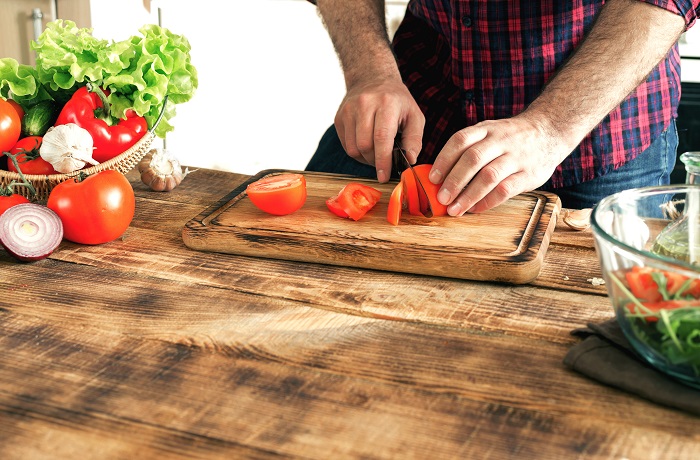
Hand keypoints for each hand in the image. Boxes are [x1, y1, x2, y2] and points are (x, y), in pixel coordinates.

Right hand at [334, 74, 424, 182]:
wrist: (372, 78)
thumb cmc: (396, 100)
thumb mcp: (414, 115)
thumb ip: (414, 139)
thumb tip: (410, 160)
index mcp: (386, 103)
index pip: (381, 137)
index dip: (383, 161)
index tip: (384, 176)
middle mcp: (365, 104)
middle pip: (365, 145)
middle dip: (375, 161)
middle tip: (384, 163)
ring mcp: (349, 110)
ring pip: (353, 148)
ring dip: (365, 158)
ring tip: (376, 153)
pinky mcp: (339, 117)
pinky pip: (346, 145)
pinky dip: (357, 152)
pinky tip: (367, 146)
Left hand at [429, 113, 574, 214]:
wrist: (550, 131)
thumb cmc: (510, 138)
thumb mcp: (490, 132)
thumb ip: (469, 148)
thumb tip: (439, 176)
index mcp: (486, 129)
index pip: (460, 140)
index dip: (444, 159)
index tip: (432, 178)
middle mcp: (501, 140)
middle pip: (473, 159)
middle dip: (454, 181)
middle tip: (441, 198)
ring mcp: (516, 156)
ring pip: (489, 176)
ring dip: (468, 195)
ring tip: (454, 209)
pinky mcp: (530, 174)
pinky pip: (505, 189)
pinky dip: (487, 201)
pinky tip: (475, 209)